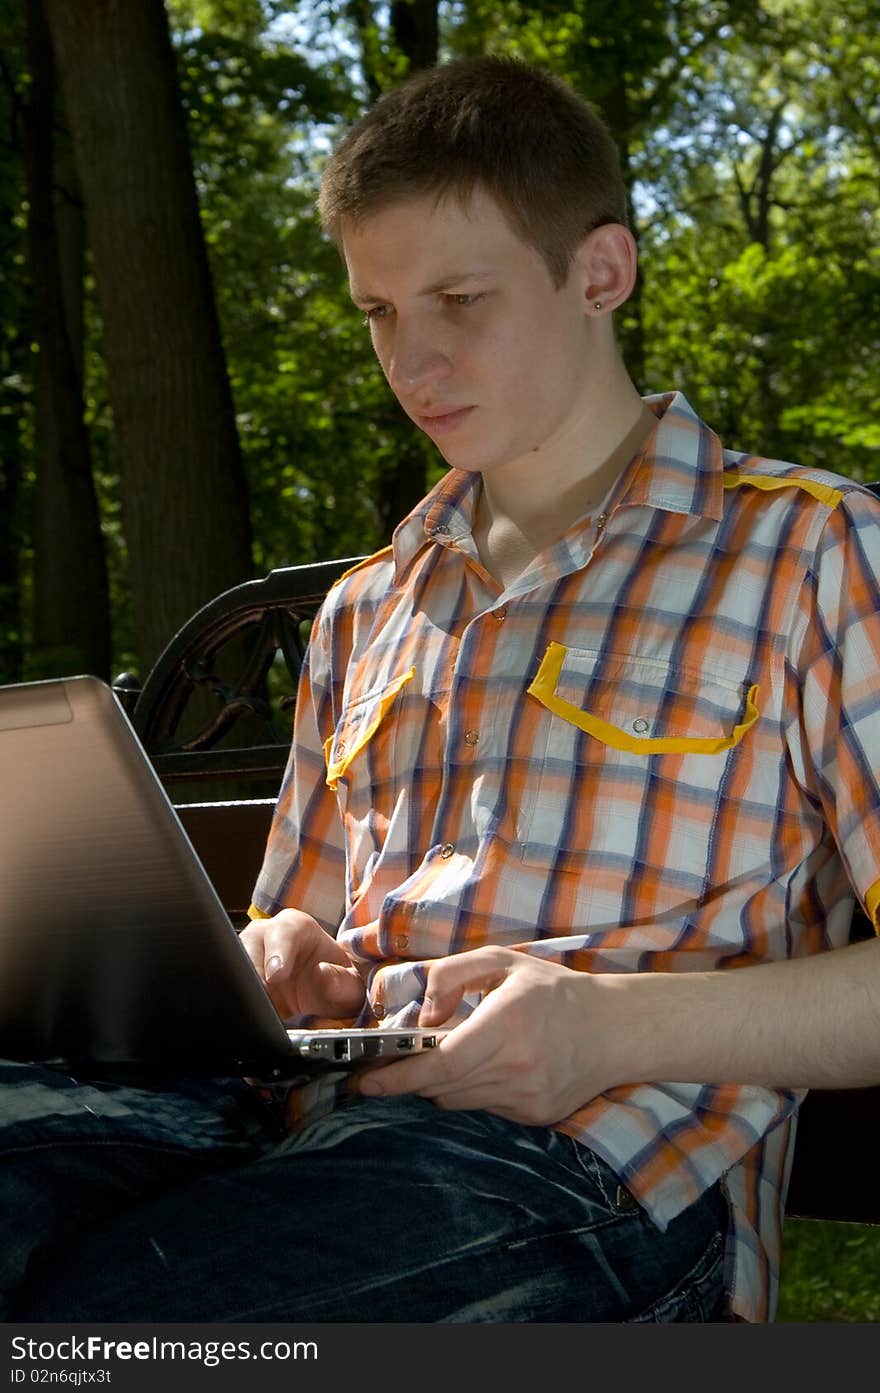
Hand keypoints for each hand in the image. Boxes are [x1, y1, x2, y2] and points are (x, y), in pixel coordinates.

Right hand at [239, 909, 364, 1019]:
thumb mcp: (349, 986)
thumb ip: (342, 981)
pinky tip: (252, 1016)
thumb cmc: (335, 982)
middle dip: (253, 971)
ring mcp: (247, 958)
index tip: (276, 975)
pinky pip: (230, 986)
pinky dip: (239, 1001)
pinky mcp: (238, 981)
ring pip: (233, 966)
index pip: (282, 931)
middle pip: (248, 944)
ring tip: (258, 1011)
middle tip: (262, 997)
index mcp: (295, 927)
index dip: (278, 951)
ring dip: (243, 990)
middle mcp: (266, 936)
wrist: (320, 998)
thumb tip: (322, 973)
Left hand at [358, 946, 623, 1124]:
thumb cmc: (555, 991)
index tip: (366, 1082)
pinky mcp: (535, 1115)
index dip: (400, 1077)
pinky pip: (484, 1109)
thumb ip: (452, 975)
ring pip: (460, 1101)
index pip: (442, 1064)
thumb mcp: (502, 963)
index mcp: (507, 1024)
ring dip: (442, 1084)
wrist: (614, 1029)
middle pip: (443, 1088)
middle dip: (412, 1079)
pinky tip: (488, 1068)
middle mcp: (517, 1067)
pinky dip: (472, 1091)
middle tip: (390, 1066)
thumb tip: (423, 1016)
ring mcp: (527, 1097)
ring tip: (448, 1059)